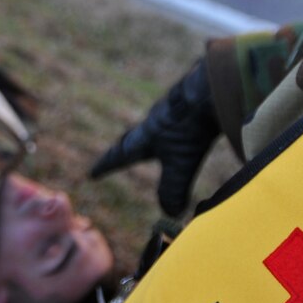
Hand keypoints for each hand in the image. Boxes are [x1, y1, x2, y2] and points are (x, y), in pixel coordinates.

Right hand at [89, 57, 221, 215]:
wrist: (211, 90)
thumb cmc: (190, 127)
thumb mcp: (180, 163)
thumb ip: (173, 188)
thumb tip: (170, 213)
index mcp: (145, 138)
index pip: (120, 155)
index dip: (106, 166)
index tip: (92, 174)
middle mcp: (154, 123)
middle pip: (132, 138)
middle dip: (123, 149)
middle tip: (115, 154)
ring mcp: (171, 111)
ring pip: (153, 126)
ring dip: (148, 136)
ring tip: (152, 143)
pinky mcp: (189, 104)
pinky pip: (174, 118)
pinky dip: (171, 127)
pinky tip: (184, 128)